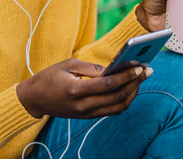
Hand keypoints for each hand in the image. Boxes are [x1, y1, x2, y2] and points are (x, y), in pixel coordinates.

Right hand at [16, 58, 151, 118]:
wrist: (34, 99)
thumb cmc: (50, 77)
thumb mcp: (69, 65)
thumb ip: (92, 68)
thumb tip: (115, 67)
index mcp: (76, 90)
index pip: (108, 85)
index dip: (126, 76)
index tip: (139, 66)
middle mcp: (83, 106)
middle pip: (117, 98)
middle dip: (135, 84)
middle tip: (147, 71)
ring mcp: (86, 114)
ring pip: (118, 107)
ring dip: (133, 93)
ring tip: (141, 79)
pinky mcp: (88, 116)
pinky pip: (112, 110)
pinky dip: (124, 100)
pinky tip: (130, 87)